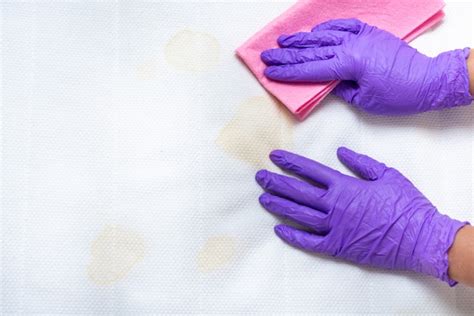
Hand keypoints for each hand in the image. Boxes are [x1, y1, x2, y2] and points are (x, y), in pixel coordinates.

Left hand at [255, 147, 466, 285]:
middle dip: (277, 182)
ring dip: (280, 206)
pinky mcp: (338, 246)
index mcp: (345, 186)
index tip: (275, 157)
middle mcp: (334, 205)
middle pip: (298, 191)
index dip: (291, 162)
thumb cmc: (406, 204)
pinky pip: (310, 241)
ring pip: (300, 214)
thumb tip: (341, 152)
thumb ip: (361, 163)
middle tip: (260, 177)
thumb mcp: (387, 174)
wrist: (420, 237)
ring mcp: (334, 227)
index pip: (310, 170)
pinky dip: (294, 236)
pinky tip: (279, 229)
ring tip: (263, 199)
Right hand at [261, 19, 471, 114]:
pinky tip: (315, 30)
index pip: (310, 69)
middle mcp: (351, 46)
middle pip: (312, 51)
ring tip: (283, 40)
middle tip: (266, 55)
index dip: (288, 72)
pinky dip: (328, 27)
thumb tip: (326, 83)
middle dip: (286, 55)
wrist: (428, 80)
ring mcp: (361, 36)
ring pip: (324, 35)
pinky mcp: (370, 32)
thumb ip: (340, 89)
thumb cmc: (398, 96)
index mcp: (349, 65)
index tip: (270, 71)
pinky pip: (344, 25)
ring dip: (302, 39)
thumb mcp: (364, 100)